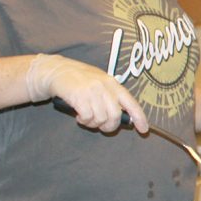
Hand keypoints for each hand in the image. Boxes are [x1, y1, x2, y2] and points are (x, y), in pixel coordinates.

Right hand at [27, 54, 145, 133]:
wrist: (56, 70)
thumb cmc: (79, 80)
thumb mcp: (100, 83)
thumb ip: (112, 97)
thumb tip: (126, 118)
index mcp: (113, 83)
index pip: (131, 102)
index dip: (139, 117)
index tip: (144, 130)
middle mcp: (105, 86)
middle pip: (115, 115)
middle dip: (109, 126)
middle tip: (100, 126)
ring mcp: (92, 91)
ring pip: (101, 118)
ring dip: (93, 123)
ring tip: (86, 117)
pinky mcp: (79, 96)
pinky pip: (87, 117)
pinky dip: (83, 120)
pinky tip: (79, 115)